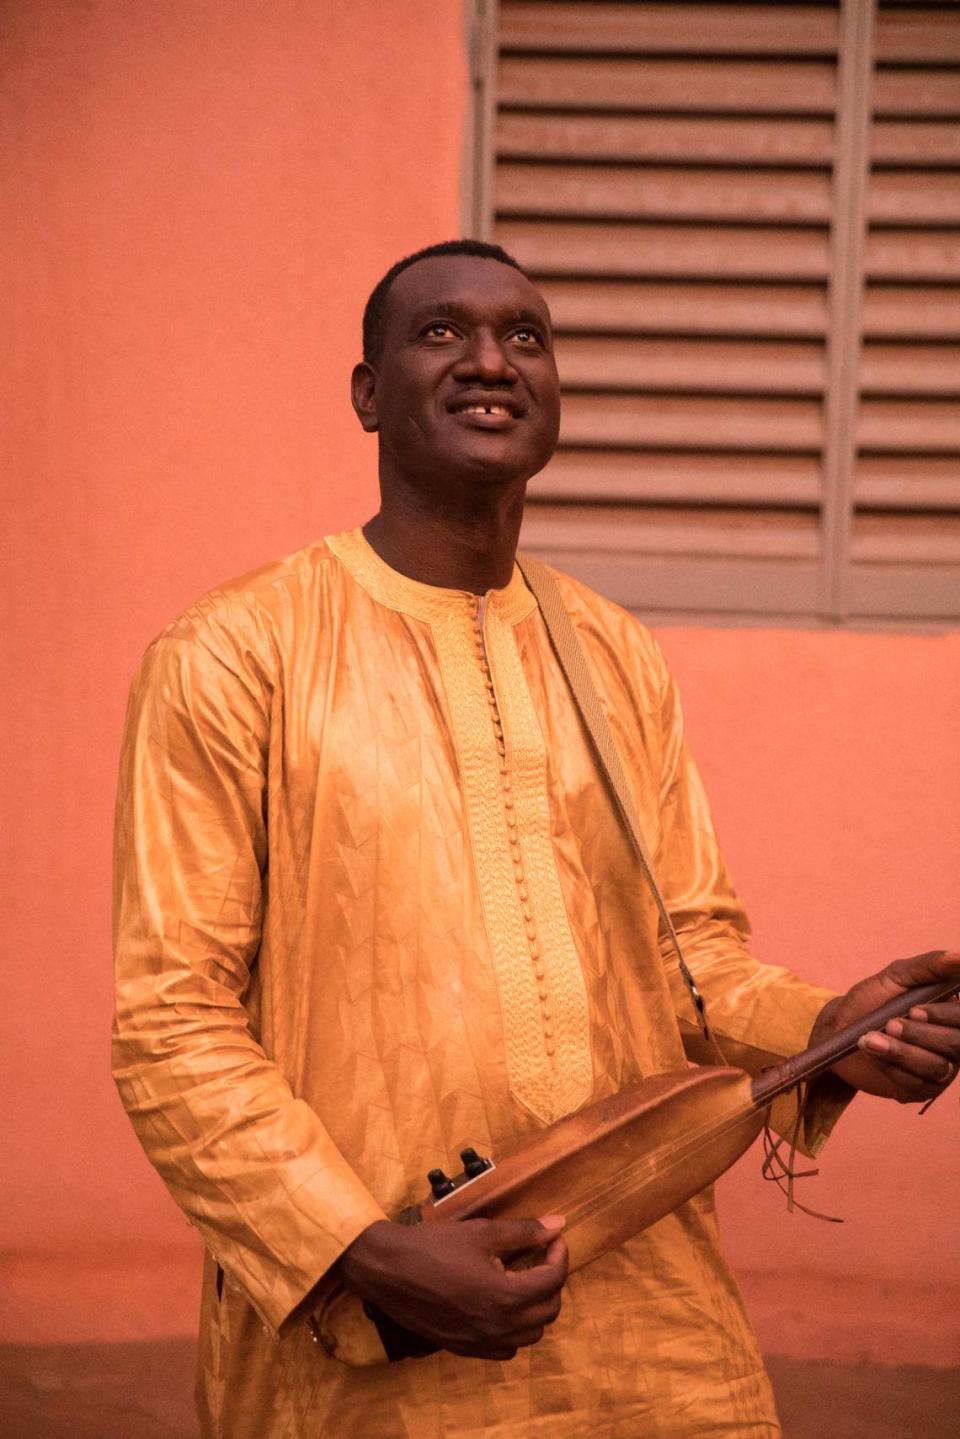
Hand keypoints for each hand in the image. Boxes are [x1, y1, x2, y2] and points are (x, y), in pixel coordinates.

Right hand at [332, 1214, 567, 1360]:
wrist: (388, 1270)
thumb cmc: (434, 1246)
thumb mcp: (482, 1232)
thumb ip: (524, 1232)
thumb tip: (557, 1224)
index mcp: (506, 1296)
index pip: (553, 1280)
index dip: (559, 1255)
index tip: (553, 1238)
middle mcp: (499, 1326)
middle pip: (548, 1310)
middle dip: (551, 1280)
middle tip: (540, 1256)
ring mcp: (481, 1342)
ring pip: (530, 1335)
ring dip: (536, 1308)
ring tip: (523, 1280)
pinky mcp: (464, 1348)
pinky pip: (505, 1349)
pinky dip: (514, 1331)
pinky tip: (502, 1306)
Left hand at [811, 949, 959, 1102]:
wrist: (838, 1030)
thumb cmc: (870, 1000)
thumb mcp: (896, 976)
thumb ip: (929, 966)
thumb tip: (959, 957)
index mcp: (951, 1013)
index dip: (944, 1015)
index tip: (914, 1010)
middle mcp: (953, 1042)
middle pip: (955, 1045)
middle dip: (920, 1035)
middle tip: (889, 1024)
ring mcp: (940, 1069)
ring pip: (936, 1067)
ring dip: (901, 1052)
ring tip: (869, 1038)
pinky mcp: (920, 1089)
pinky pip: (915, 1084)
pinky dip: (890, 1067)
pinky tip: (870, 1052)